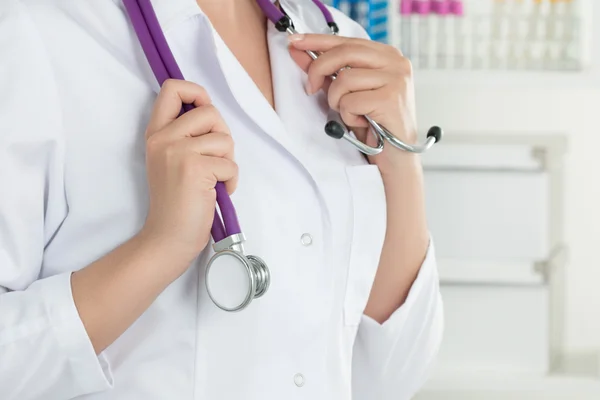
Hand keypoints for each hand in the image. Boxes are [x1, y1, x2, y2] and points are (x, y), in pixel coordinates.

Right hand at [141, 79, 237, 263]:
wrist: (169, 237)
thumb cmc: (178, 201)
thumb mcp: (172, 160)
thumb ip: (186, 134)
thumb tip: (211, 112)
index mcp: (156, 132)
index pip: (172, 88)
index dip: (197, 93)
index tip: (205, 112)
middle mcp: (162, 138)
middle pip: (209, 111)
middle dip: (222, 135)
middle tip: (216, 160)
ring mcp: (177, 151)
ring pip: (224, 139)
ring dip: (228, 162)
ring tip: (214, 180)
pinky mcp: (195, 168)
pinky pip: (230, 164)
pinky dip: (231, 180)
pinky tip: (217, 193)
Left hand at [288, 34, 418, 175]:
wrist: (396, 157)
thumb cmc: (373, 124)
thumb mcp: (347, 93)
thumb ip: (326, 71)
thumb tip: (298, 51)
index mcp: (387, 55)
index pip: (346, 40)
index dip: (317, 40)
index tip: (294, 41)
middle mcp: (395, 62)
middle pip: (344, 53)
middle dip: (318, 69)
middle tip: (310, 88)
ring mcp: (396, 79)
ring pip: (344, 79)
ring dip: (337, 101)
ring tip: (350, 113)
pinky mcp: (391, 98)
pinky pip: (351, 101)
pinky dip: (348, 115)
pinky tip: (362, 122)